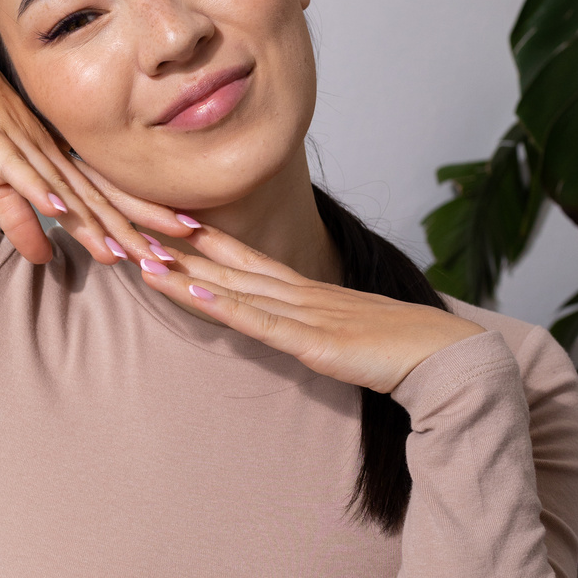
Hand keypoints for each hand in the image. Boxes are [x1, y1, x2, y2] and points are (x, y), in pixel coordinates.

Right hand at [0, 27, 198, 265]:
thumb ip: (20, 220)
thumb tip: (42, 260)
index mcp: (56, 162)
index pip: (103, 199)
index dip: (135, 224)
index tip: (169, 250)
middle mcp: (51, 154)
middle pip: (99, 197)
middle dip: (134, 227)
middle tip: (170, 256)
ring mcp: (24, 145)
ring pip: (67, 189)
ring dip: (95, 221)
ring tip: (123, 249)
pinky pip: (19, 168)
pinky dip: (39, 189)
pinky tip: (59, 208)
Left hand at [137, 225, 484, 392]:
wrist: (446, 356)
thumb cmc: (398, 348)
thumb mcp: (342, 333)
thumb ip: (312, 325)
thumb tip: (286, 325)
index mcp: (305, 292)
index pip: (244, 259)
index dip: (203, 241)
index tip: (163, 221)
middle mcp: (299, 293)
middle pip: (228, 267)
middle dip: (178, 252)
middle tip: (131, 229)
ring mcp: (306, 314)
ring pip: (236, 289)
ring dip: (188, 275)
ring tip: (144, 258)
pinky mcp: (316, 341)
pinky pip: (264, 323)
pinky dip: (229, 309)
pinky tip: (199, 297)